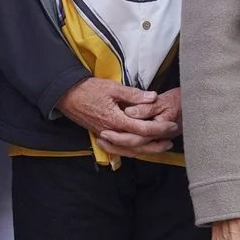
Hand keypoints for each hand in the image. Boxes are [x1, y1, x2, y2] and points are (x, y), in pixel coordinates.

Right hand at [55, 78, 177, 155]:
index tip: (172, 125)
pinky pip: (119, 149)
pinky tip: (141, 149)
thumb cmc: (89, 89)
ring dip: (147, 150)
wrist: (67, 95)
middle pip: (138, 144)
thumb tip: (153, 97)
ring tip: (161, 146)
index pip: (142, 129)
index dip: (159, 128)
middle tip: (171, 139)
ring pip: (129, 150)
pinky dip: (132, 151)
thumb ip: (134, 95)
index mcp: (115, 119)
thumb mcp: (113, 87)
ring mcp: (106, 136)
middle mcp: (111, 132)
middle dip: (156, 143)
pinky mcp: (102, 136)